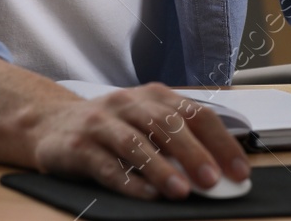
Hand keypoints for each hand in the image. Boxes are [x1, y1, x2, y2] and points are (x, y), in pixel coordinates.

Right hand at [27, 82, 250, 200]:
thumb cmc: (110, 128)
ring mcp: (101, 123)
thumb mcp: (145, 122)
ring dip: (161, 168)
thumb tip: (218, 171)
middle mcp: (128, 104)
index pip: (196, 114)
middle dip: (194, 153)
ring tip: (181, 191)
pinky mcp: (78, 146)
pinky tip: (146, 195)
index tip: (240, 171)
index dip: (221, 142)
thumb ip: (177, 140)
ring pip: (136, 143)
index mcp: (153, 96)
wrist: (50, 124)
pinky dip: (128, 181)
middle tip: (213, 180)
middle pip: (167, 125)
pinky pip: (106, 165)